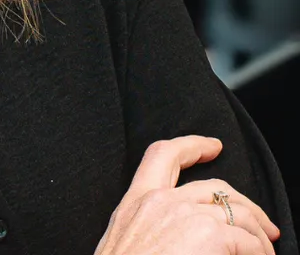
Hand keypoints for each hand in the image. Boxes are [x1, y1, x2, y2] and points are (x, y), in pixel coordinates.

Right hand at [95, 135, 280, 254]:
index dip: (191, 145)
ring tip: (265, 250)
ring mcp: (186, 215)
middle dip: (245, 203)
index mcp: (135, 200)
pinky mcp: (210, 236)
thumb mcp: (124, 239)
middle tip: (262, 224)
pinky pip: (249, 240)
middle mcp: (161, 200)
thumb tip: (175, 238)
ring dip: (259, 233)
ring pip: (237, 211)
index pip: (162, 155)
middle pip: (214, 185)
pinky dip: (261, 251)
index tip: (213, 146)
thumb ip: (145, 226)